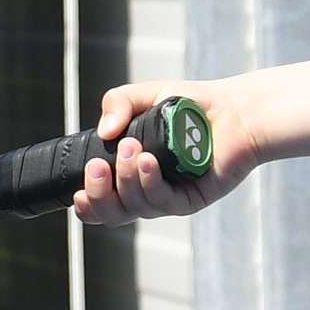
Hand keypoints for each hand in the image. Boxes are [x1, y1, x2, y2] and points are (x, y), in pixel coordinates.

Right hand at [70, 81, 243, 223]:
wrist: (232, 108)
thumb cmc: (190, 105)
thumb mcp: (145, 96)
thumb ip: (117, 104)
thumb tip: (104, 131)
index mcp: (131, 174)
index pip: (103, 202)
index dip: (87, 205)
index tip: (77, 191)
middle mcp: (148, 191)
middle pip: (114, 214)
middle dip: (99, 194)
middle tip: (98, 166)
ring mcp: (170, 198)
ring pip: (136, 206)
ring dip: (127, 179)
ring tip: (132, 148)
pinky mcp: (192, 199)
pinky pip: (164, 202)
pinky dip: (151, 182)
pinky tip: (149, 162)